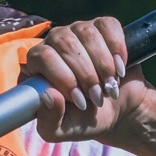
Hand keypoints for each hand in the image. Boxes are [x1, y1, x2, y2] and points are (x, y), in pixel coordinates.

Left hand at [25, 14, 148, 145]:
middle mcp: (53, 42)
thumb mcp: (61, 130)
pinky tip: (120, 68)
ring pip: (86, 33)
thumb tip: (48, 95)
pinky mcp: (102, 27)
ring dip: (102, 64)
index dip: (62, 77)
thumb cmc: (83, 119)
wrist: (117, 110)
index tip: (80, 100)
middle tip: (97, 98)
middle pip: (64, 43)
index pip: (41, 56)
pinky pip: (107, 26)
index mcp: (36, 65)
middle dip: (85, 74)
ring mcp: (78, 31)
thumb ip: (49, 119)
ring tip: (109, 87)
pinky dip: (117, 48)